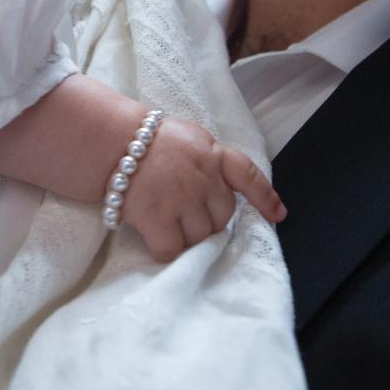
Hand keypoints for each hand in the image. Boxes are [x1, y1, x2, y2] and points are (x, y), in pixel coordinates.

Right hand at [120, 116, 285, 262]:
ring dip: (187, 236)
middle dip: (209, 220)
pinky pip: (172, 249)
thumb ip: (209, 161)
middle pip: (222, 216)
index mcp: (212, 154)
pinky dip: (166, 250)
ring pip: (200, 236)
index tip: (278, 215)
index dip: (265, 198)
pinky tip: (156, 238)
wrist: (111, 142)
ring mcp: (181, 199)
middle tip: (185, 213)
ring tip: (167, 221)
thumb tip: (224, 189)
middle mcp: (203, 178)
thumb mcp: (189, 140)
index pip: (248, 175)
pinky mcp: (158, 217)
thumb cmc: (146, 139)